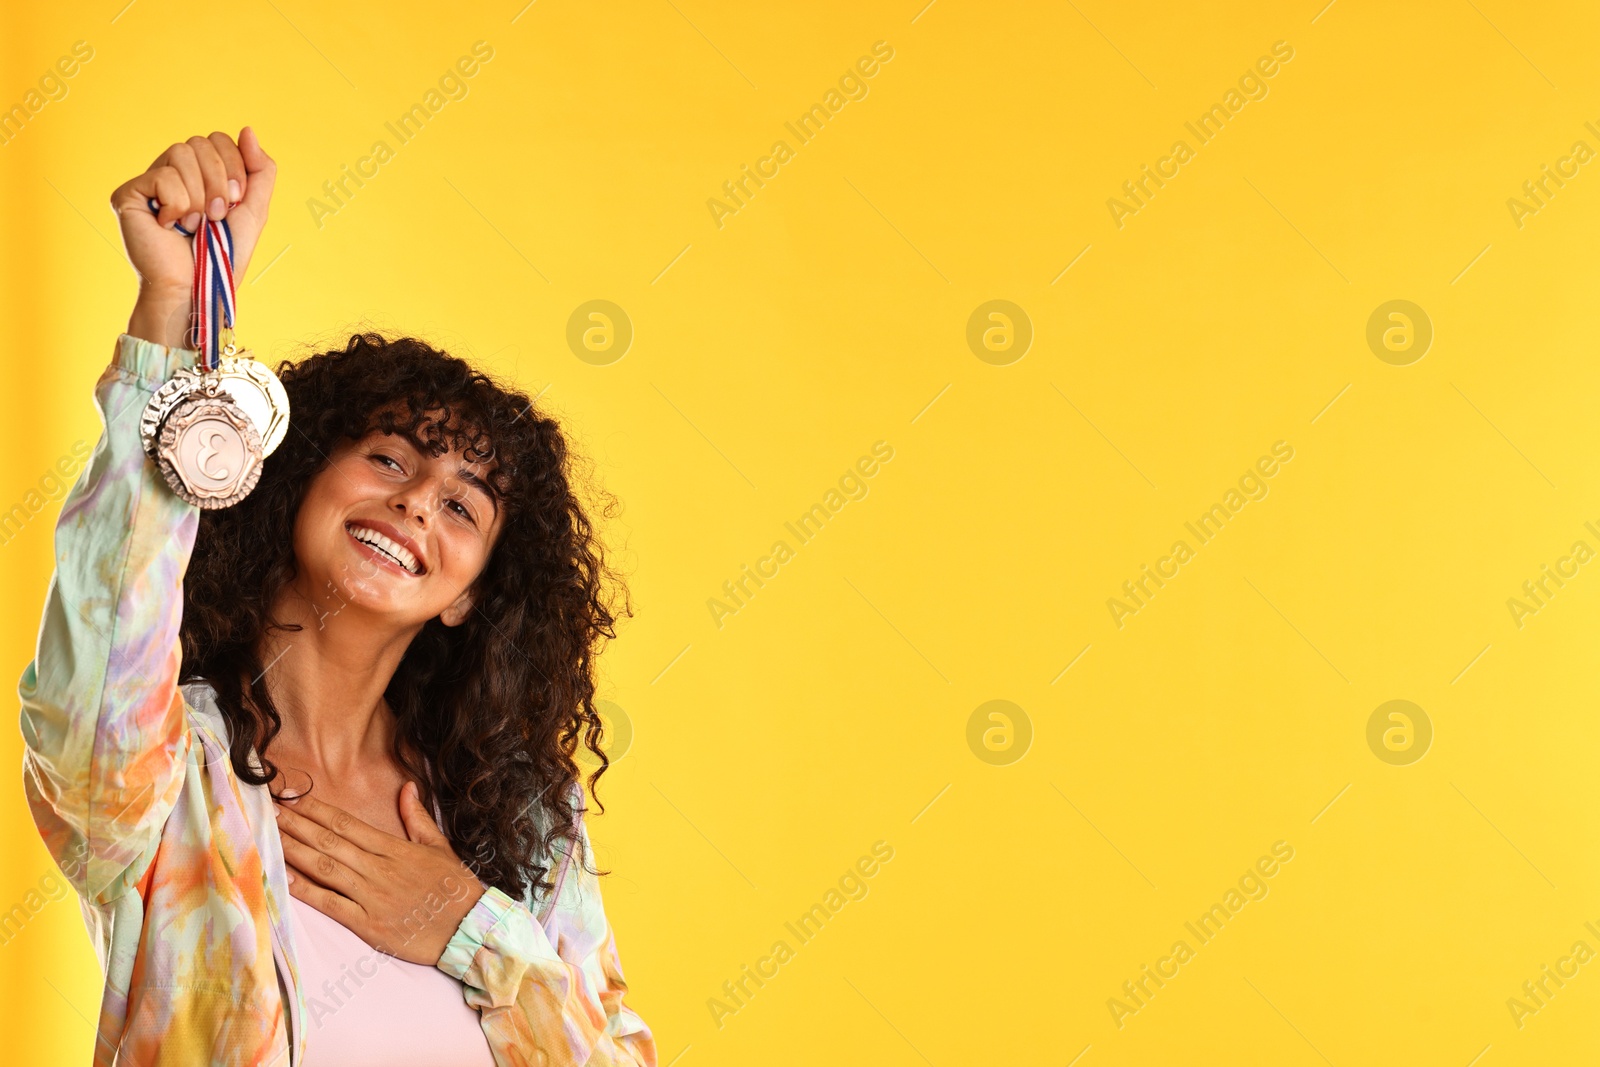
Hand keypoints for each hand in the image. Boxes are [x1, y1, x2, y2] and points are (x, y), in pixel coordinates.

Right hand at [110, 128, 274, 345]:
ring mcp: (149, 182)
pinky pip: (162, 175)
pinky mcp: (128, 193)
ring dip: (200, 194)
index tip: (237, 201)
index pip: (218, 139)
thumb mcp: (254, 210)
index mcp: (200, 174)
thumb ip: (259, 170)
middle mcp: (172, 172)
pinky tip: (171, 226)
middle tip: (218, 216)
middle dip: (220, 180)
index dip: (234, 164)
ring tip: (196, 224)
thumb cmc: (222, 255)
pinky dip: (178, 204)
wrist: (197, 286)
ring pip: (181, 152)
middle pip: (200, 142)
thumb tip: (248, 129)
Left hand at [276, 782, 487, 965]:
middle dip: (296, 825)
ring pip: (324, 868)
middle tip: (267, 811)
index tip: (292, 798)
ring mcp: (370, 896)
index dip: (316, 810)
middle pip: (329, 841)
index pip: (347, 823)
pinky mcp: (367, 924)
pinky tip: (283, 879)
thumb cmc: (455, 888)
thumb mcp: (440, 846)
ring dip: (294, 851)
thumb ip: (418, 817)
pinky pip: (330, 904)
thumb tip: (407, 787)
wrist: (469, 928)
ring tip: (269, 837)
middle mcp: (378, 868)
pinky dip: (306, 891)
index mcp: (394, 848)